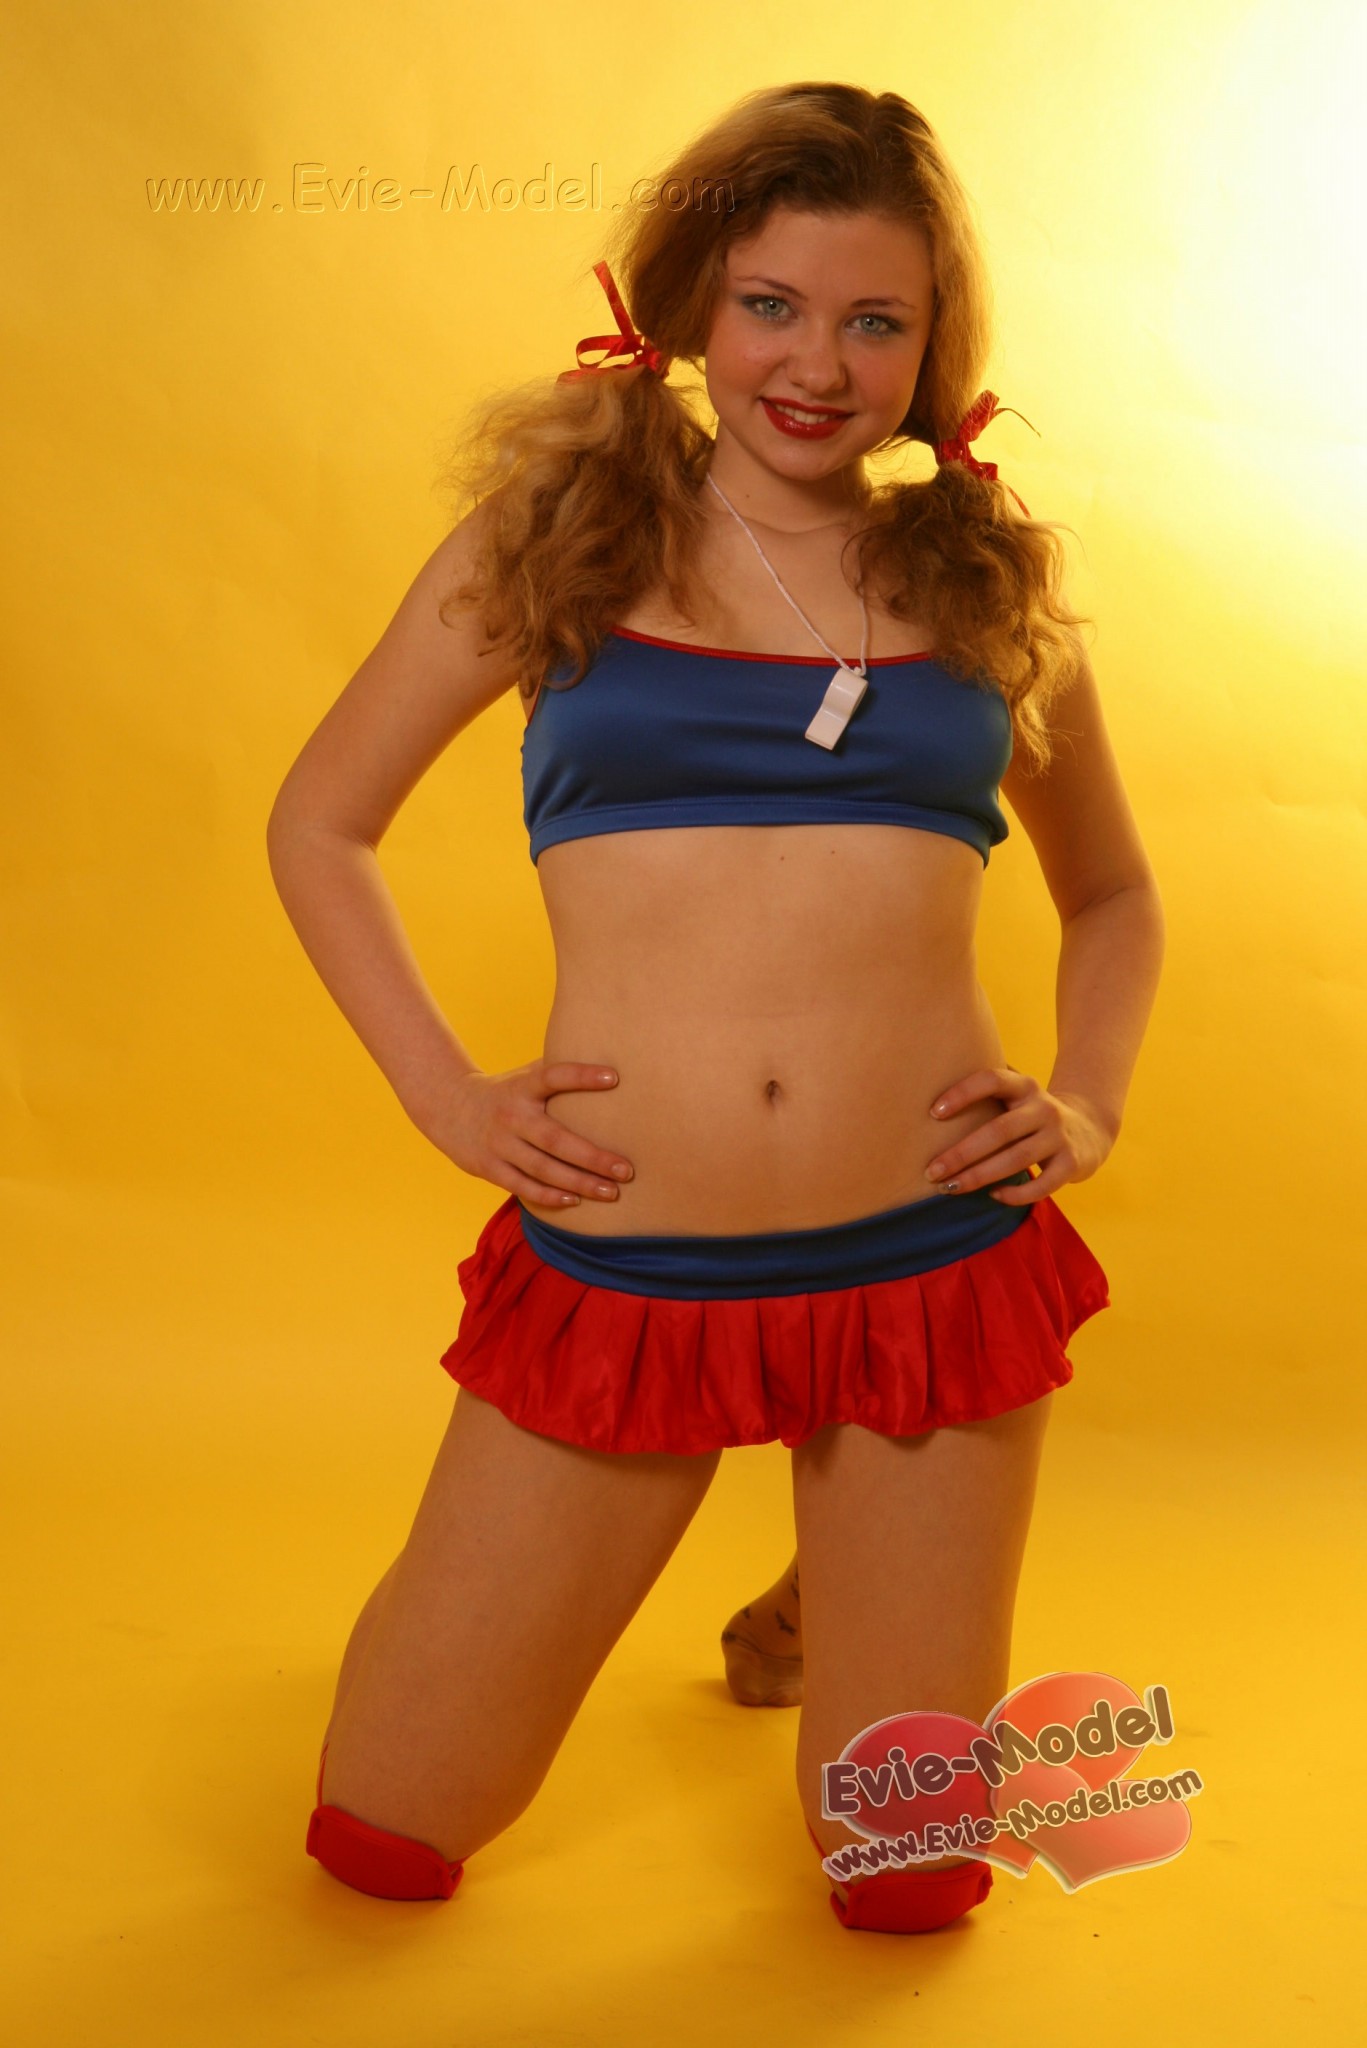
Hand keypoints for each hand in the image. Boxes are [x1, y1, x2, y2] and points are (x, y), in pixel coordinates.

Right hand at [415, 1059, 635, 1210]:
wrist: (448, 1106)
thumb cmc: (506, 1091)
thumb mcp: (526, 1075)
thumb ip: (558, 1072)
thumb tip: (610, 1062)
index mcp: (524, 1087)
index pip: (554, 1076)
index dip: (582, 1076)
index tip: (614, 1077)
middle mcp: (512, 1116)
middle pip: (556, 1139)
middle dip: (593, 1157)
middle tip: (626, 1170)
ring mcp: (499, 1144)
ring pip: (542, 1168)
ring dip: (578, 1182)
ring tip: (610, 1192)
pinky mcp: (489, 1167)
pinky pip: (522, 1186)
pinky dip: (548, 1196)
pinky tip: (575, 1201)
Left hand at [924, 1067, 1115, 1203]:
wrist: (1089, 1128)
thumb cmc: (1031, 1115)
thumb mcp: (1015, 1096)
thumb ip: (984, 1094)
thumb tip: (922, 1099)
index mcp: (1025, 1087)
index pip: (991, 1080)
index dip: (962, 1093)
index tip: (933, 1113)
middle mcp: (1043, 1108)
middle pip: (998, 1131)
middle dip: (961, 1153)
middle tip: (931, 1171)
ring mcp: (1059, 1136)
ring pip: (1016, 1159)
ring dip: (979, 1176)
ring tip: (949, 1188)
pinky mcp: (1071, 1164)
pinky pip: (1042, 1184)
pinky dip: (1015, 1195)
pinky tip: (993, 1196)